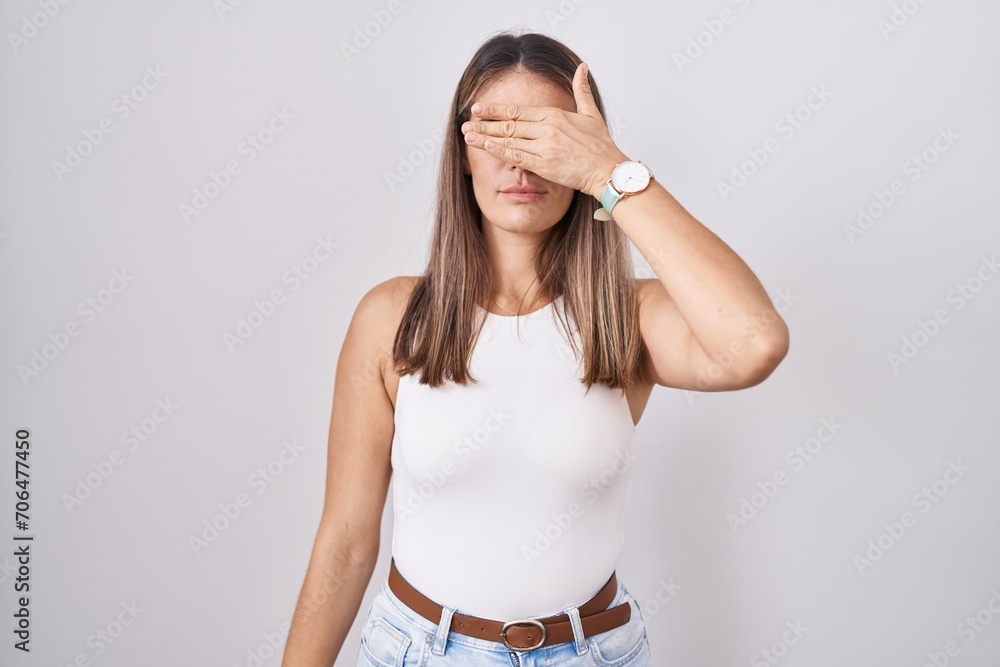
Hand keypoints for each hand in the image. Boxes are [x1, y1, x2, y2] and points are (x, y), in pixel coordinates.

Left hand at [460, 62, 629, 199]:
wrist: (608, 169)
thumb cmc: (601, 145)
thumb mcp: (591, 113)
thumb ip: (581, 90)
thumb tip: (583, 67)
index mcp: (555, 115)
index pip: (518, 110)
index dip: (496, 109)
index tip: (479, 108)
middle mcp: (547, 128)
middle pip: (509, 123)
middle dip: (485, 122)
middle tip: (467, 121)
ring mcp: (544, 146)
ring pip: (509, 139)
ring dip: (486, 137)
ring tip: (468, 135)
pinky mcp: (544, 164)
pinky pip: (517, 156)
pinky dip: (500, 150)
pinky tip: (486, 146)